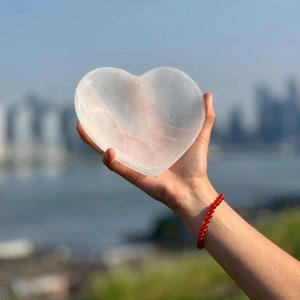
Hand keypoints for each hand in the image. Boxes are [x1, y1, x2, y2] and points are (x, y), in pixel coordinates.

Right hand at [76, 93, 216, 221]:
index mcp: (150, 141)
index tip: (116, 96)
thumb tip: (207, 93)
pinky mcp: (135, 175)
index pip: (133, 124)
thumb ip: (205, 117)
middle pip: (115, 135)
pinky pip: (119, 168)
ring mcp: (135, 162)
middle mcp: (139, 150)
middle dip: (100, 124)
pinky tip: (107, 150)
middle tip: (91, 109)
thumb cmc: (196, 165)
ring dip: (93, 140)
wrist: (194, 189)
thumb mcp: (200, 136)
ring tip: (81, 126)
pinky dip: (111, 161)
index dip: (123, 111)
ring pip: (108, 150)